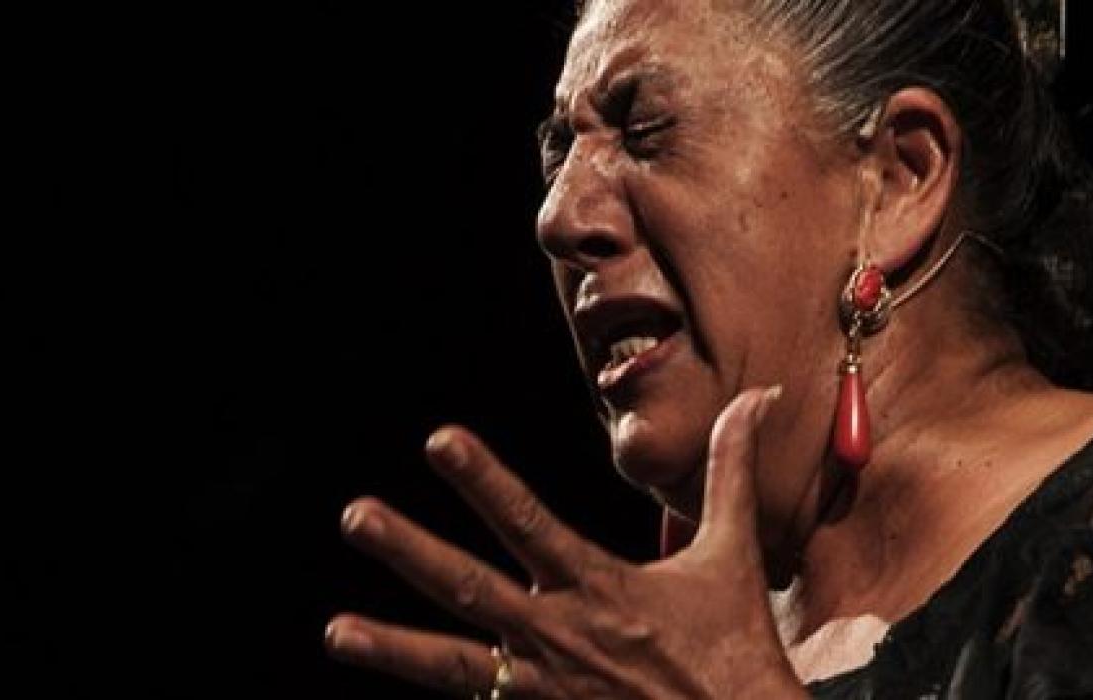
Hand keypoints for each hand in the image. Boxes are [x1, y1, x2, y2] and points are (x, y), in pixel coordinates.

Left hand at [325, 386, 805, 698]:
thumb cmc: (733, 647)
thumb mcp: (730, 556)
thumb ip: (729, 472)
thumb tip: (758, 397)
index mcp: (599, 588)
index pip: (529, 523)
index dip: (482, 481)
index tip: (438, 441)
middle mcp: (561, 637)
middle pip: (471, 588)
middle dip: (409, 551)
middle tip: (354, 516)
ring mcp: (545, 689)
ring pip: (456, 666)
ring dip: (392, 649)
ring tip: (334, 632)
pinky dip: (443, 698)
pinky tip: (390, 673)